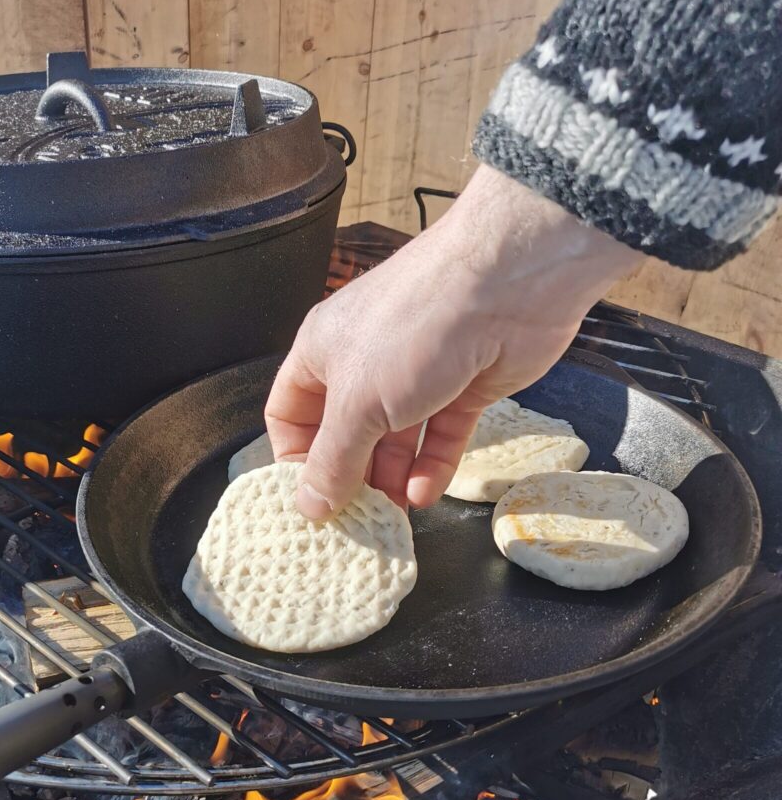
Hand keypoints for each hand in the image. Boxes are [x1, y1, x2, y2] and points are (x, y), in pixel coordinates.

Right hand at [264, 164, 641, 519]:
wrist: (508, 282)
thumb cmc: (414, 327)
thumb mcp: (357, 403)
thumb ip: (332, 460)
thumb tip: (309, 506)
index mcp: (322, 352)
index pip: (291, 413)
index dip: (294, 458)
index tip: (309, 500)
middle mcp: (365, 362)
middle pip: (345, 432)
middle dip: (350, 475)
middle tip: (357, 518)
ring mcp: (416, 374)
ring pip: (394, 439)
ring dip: (392, 478)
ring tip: (394, 513)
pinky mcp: (462, 386)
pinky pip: (439, 436)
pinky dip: (431, 466)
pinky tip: (425, 494)